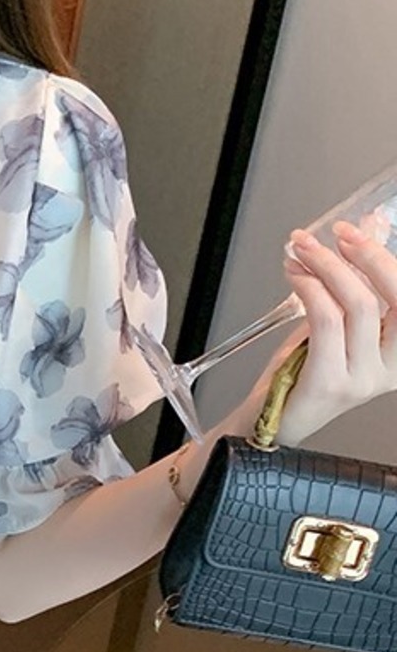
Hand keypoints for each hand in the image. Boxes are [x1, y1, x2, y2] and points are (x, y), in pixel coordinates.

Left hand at [274, 219, 396, 445]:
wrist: (267, 421)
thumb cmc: (301, 374)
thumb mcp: (335, 322)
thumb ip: (354, 282)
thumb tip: (367, 230)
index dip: (385, 257)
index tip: (356, 230)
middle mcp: (391, 369)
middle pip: (394, 298)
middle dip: (363, 255)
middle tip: (334, 234)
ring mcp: (364, 379)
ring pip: (358, 304)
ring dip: (326, 267)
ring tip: (302, 252)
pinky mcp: (332, 382)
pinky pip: (327, 321)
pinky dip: (310, 289)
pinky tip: (296, 276)